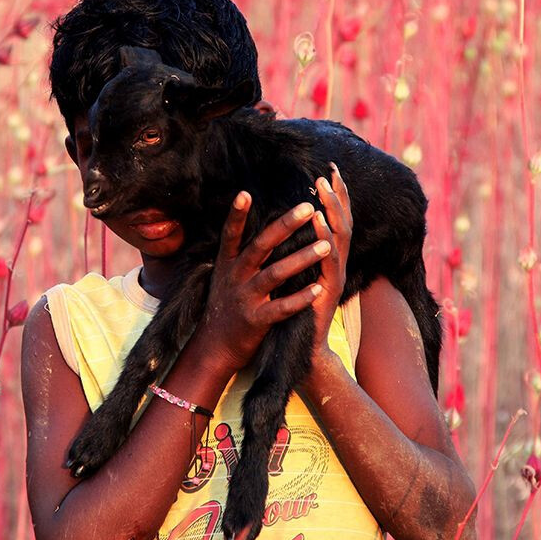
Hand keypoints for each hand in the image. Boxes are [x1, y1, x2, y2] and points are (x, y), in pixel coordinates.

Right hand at [195, 190, 334, 372]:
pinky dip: (300, 298)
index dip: (236, 214)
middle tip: (309, 207)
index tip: (245, 192)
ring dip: (302, 258)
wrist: (215, 346)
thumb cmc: (226, 305)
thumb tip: (256, 226)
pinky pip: (281, 308)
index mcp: (227, 264)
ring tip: (326, 245)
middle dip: (285, 226)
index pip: (231, 234)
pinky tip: (318, 289)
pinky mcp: (255, 320)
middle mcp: (234, 276)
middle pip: (261, 246)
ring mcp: (245, 298)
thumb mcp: (224, 276)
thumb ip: (239, 254)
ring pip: (275, 274)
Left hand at [308, 163, 351, 354]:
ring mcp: (335, 277)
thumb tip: (294, 231)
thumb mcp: (300, 278)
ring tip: (323, 189)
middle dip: (338, 196)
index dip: (336, 197)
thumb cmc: (297, 313)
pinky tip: (320, 221)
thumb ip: (302, 256)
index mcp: (328, 260)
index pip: (336, 222)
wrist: (304, 349)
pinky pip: (329, 260)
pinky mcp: (329, 290)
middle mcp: (336, 265)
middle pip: (344, 223)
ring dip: (333, 211)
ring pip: (340, 238)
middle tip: (329, 172)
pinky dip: (325, 238)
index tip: (330, 172)